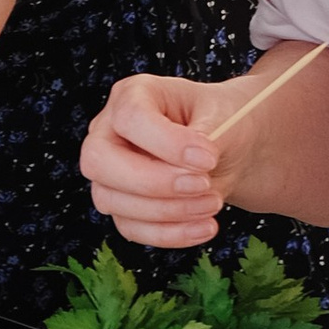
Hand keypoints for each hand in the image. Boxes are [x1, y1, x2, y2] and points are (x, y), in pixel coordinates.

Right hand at [79, 70, 231, 245]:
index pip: (130, 118)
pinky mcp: (121, 205)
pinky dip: (169, 233)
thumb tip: (190, 170)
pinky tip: (204, 227)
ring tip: (214, 203)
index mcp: (133, 95)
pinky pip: (131, 228)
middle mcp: (109, 132)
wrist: (229, 150)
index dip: (166, 142)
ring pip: (111, 200)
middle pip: (98, 160)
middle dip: (152, 181)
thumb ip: (207, 137)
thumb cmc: (223, 122)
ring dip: (167, 211)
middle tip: (203, 185)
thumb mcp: (225, 118)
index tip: (208, 158)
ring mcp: (109, 172)